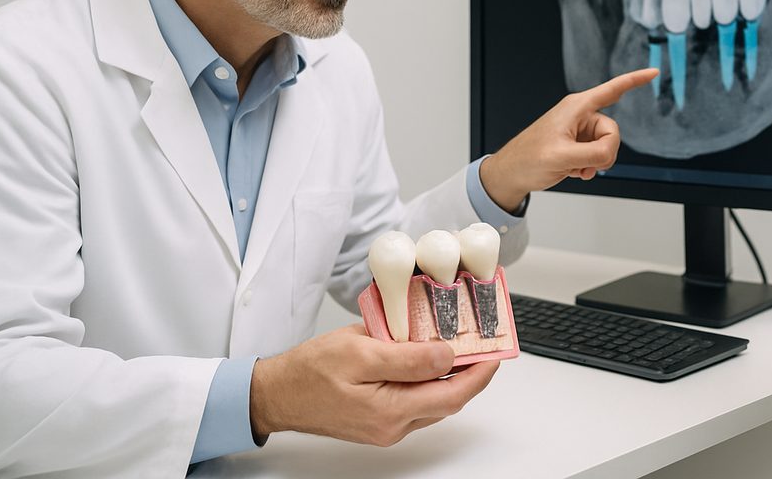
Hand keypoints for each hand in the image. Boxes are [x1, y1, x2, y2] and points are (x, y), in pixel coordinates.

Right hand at [250, 324, 497, 445]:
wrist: (276, 394)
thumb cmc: (310, 371)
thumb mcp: (360, 351)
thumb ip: (407, 357)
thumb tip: (447, 355)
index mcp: (390, 411)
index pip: (454, 395)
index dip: (480, 373)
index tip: (495, 352)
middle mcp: (393, 426)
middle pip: (448, 400)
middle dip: (470, 372)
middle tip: (483, 344)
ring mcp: (386, 427)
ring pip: (433, 400)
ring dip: (450, 375)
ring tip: (460, 345)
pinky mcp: (379, 421)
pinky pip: (415, 400)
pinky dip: (428, 379)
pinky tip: (427, 357)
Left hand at [479, 67, 658, 209]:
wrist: (513, 174)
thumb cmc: (528, 158)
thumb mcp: (562, 157)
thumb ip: (592, 154)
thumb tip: (609, 153)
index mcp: (576, 108)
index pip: (612, 90)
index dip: (634, 80)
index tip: (654, 72)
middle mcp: (580, 116)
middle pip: (612, 131)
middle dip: (604, 151)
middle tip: (584, 163)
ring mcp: (579, 132)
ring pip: (607, 146)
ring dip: (595, 163)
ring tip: (575, 168)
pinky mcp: (578, 146)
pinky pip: (598, 156)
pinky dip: (590, 167)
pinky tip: (574, 171)